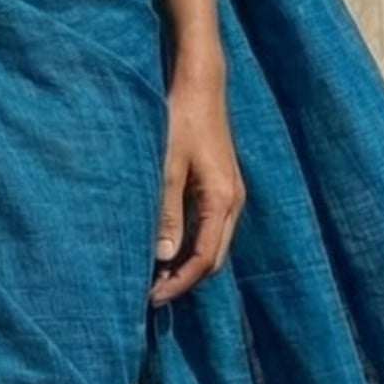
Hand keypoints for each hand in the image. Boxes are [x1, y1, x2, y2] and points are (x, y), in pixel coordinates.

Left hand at [150, 56, 242, 303]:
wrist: (200, 84)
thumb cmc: (180, 119)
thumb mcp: (167, 166)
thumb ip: (165, 212)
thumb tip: (163, 256)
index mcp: (222, 201)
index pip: (205, 259)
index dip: (179, 283)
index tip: (152, 298)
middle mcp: (233, 202)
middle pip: (214, 258)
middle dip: (185, 280)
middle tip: (151, 295)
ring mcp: (230, 195)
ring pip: (213, 244)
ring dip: (187, 264)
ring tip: (154, 277)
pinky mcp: (221, 187)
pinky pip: (210, 228)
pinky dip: (190, 245)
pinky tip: (166, 247)